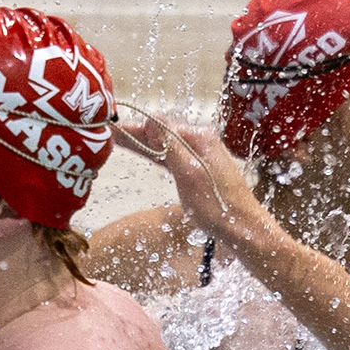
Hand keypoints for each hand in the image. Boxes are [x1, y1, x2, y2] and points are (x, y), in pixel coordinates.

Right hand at [116, 109, 284, 253]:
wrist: (244, 229)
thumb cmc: (217, 206)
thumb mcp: (188, 174)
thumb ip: (168, 146)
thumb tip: (149, 120)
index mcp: (199, 137)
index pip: (157, 126)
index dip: (132, 128)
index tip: (109, 127)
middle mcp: (201, 141)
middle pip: (160, 134)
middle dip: (134, 134)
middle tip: (105, 134)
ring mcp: (202, 155)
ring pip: (165, 146)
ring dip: (142, 143)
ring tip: (117, 141)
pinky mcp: (201, 170)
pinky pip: (172, 157)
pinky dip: (156, 155)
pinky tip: (145, 153)